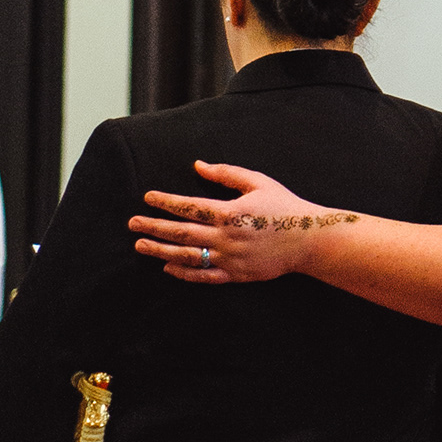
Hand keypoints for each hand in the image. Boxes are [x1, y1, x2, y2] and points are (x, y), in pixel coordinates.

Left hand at [129, 163, 357, 284]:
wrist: (309, 239)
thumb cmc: (285, 206)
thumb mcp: (259, 182)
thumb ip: (227, 174)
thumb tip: (198, 165)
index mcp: (230, 212)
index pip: (189, 206)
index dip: (166, 201)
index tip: (148, 197)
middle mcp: (225, 237)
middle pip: (181, 232)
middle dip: (153, 227)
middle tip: (133, 223)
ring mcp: (229, 258)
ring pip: (186, 256)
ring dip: (160, 250)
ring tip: (140, 245)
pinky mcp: (236, 274)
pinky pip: (203, 276)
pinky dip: (183, 272)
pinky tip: (167, 267)